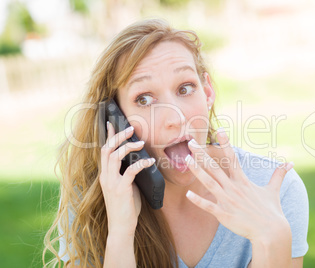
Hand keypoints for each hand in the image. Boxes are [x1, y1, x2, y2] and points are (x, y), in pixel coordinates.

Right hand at [100, 122, 154, 237]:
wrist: (121, 227)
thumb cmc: (125, 207)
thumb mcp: (124, 186)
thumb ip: (126, 174)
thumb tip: (137, 161)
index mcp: (105, 174)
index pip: (104, 150)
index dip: (107, 136)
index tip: (111, 122)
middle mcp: (105, 176)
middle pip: (107, 149)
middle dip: (118, 136)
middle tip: (130, 128)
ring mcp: (112, 182)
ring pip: (115, 156)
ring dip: (128, 146)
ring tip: (140, 142)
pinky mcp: (121, 189)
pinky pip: (130, 170)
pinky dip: (141, 163)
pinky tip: (150, 161)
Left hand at [184, 129, 292, 242]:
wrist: (272, 232)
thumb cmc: (272, 211)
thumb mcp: (274, 190)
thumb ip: (279, 174)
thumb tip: (290, 163)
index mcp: (243, 181)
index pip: (233, 158)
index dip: (225, 144)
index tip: (219, 131)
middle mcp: (234, 188)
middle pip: (215, 167)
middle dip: (202, 154)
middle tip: (191, 142)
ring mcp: (228, 200)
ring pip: (209, 182)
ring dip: (197, 170)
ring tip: (186, 159)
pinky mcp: (225, 214)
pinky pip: (209, 206)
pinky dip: (198, 200)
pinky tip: (188, 193)